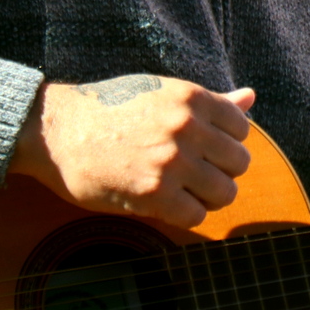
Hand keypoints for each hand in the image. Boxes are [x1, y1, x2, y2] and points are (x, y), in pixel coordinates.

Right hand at [10, 75, 255, 228]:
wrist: (57, 131)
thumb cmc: (111, 110)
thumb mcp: (162, 94)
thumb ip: (211, 101)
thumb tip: (252, 97)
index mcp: (192, 98)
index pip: (242, 129)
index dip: (225, 143)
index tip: (203, 148)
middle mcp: (186, 127)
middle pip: (239, 163)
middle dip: (220, 172)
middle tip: (192, 173)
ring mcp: (171, 162)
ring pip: (224, 193)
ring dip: (207, 197)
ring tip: (182, 190)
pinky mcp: (153, 195)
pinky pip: (196, 215)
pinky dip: (185, 215)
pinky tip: (165, 204)